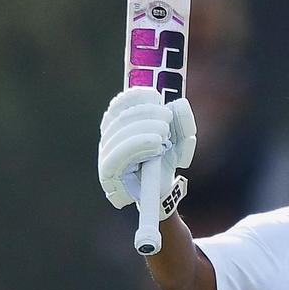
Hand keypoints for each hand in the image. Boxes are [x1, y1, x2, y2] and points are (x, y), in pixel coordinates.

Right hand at [98, 87, 196, 210]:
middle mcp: (109, 139)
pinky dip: (138, 145)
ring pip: (119, 135)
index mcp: (119, 126)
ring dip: (144, 129)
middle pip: (121, 118)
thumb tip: (181, 103)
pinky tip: (155, 145)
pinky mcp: (107, 174)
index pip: (119, 105)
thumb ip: (182, 122)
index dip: (134, 96)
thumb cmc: (165, 163)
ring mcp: (106, 156)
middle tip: (167, 117)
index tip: (154, 94)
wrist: (160, 194)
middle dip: (145, 113)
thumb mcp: (179, 139)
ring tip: (165, 134)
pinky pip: (118, 155)